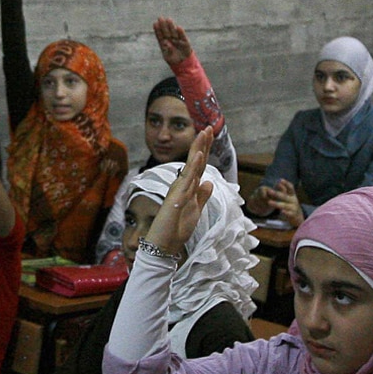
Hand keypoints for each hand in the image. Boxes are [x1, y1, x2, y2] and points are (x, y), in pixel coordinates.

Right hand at [140, 127, 214, 259]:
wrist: (162, 246)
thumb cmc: (176, 230)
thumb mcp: (195, 211)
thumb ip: (202, 196)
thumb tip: (209, 182)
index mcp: (187, 188)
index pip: (198, 166)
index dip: (204, 150)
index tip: (209, 135)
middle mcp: (182, 186)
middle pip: (194, 161)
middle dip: (201, 144)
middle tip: (209, 127)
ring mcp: (178, 191)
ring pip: (190, 166)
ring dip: (198, 149)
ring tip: (204, 133)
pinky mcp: (176, 198)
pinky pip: (187, 180)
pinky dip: (194, 166)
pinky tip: (199, 155)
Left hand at [154, 17, 192, 66]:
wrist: (183, 64)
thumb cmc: (173, 60)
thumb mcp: (168, 57)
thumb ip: (167, 50)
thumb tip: (166, 42)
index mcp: (164, 44)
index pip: (160, 35)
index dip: (157, 30)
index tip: (155, 23)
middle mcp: (170, 40)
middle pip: (166, 32)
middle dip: (163, 25)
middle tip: (160, 18)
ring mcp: (177, 40)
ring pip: (173, 32)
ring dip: (171, 26)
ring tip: (168, 20)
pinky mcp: (185, 42)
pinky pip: (182, 37)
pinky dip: (181, 32)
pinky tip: (178, 27)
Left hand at [267, 180, 302, 226]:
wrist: (299, 217)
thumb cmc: (291, 205)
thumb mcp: (289, 197)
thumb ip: (284, 191)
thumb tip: (278, 182)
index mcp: (292, 195)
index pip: (290, 188)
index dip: (286, 184)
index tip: (280, 180)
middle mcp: (293, 200)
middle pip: (284, 196)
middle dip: (276, 193)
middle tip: (268, 191)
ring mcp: (293, 208)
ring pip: (284, 205)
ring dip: (276, 203)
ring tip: (269, 202)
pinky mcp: (292, 215)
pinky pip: (288, 213)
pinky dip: (285, 212)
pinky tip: (281, 211)